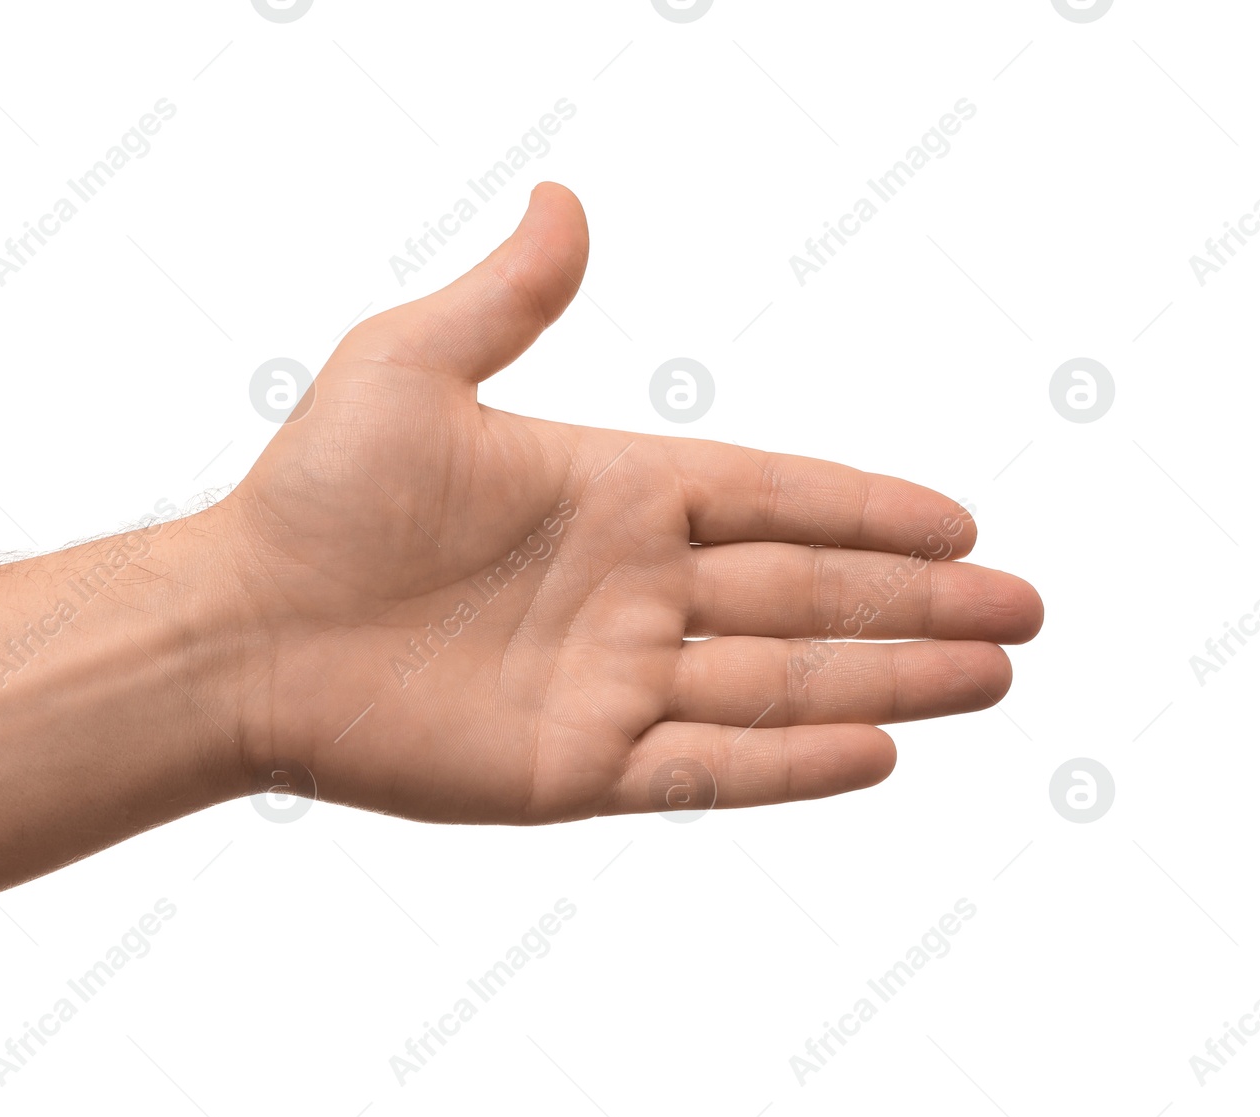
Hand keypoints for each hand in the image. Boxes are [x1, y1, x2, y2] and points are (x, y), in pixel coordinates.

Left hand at [220, 183, 1043, 823]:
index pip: (773, 502)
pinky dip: (796, 763)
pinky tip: (881, 749)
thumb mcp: (408, 368)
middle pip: (805, 596)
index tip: (961, 517)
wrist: (237, 632)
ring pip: (781, 682)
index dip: (867, 511)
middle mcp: (629, 590)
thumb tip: (566, 203)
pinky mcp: (578, 769)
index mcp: (611, 493)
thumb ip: (505, 300)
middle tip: (1021, 607)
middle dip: (916, 601)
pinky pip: (710, 766)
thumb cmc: (313, 497)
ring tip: (990, 674)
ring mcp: (611, 683)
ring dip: (890, 677)